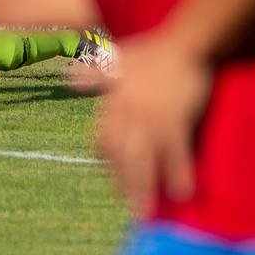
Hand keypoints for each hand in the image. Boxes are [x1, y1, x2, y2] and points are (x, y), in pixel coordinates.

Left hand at [84, 32, 211, 215]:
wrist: (186, 42)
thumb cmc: (154, 50)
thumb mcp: (118, 59)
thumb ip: (96, 74)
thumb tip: (69, 78)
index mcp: (115, 101)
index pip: (103, 138)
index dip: (107, 160)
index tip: (114, 177)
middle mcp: (129, 113)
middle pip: (121, 155)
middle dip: (124, 182)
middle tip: (130, 208)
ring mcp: (152, 119)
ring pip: (143, 159)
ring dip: (143, 187)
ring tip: (145, 212)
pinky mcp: (176, 120)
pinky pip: (175, 153)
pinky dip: (177, 173)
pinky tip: (180, 194)